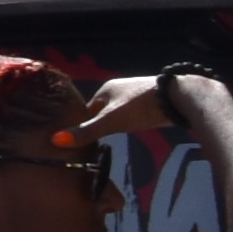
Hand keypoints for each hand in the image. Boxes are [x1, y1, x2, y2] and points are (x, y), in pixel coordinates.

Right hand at [70, 73, 185, 146]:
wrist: (178, 97)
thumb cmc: (140, 106)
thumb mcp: (111, 121)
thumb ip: (86, 131)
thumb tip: (54, 141)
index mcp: (104, 88)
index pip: (86, 109)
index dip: (81, 124)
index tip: (76, 140)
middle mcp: (117, 89)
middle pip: (101, 110)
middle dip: (97, 124)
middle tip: (92, 142)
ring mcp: (134, 95)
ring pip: (117, 112)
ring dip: (114, 123)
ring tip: (109, 139)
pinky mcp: (149, 102)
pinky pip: (131, 114)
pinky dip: (128, 122)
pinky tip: (130, 130)